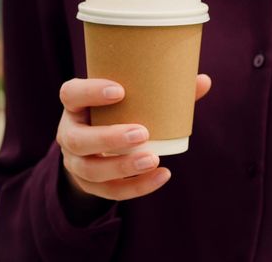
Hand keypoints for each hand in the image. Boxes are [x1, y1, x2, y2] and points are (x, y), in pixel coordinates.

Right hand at [57, 74, 211, 200]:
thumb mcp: (126, 100)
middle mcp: (68, 133)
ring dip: (123, 166)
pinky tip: (161, 176)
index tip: (119, 91)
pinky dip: (136, 186)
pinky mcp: (88, 184)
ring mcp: (75, 162)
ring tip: (153, 159)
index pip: (70, 94)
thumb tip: (203, 80)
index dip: (90, 92)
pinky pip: (109, 191)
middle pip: (78, 140)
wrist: (94, 147)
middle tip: (142, 133)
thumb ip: (161, 90)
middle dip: (108, 139)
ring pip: (91, 170)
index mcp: (74, 105)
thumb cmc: (116, 113)